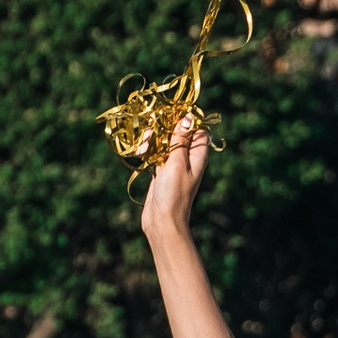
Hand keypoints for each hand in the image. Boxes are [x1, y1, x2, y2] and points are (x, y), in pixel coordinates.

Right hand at [138, 114, 209, 243]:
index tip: (169, 117)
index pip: (197, 127)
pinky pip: (154, 151)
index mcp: (198, 154)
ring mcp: (174, 162)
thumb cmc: (173, 194)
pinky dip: (146, 150)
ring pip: (163, 140)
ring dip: (150, 140)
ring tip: (142, 149)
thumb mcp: (177, 163)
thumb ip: (180, 140)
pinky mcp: (161, 168)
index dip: (185, 120)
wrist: (162, 220)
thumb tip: (187, 117)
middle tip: (150, 134)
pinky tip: (139, 154)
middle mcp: (188, 156)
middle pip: (177, 131)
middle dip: (161, 129)